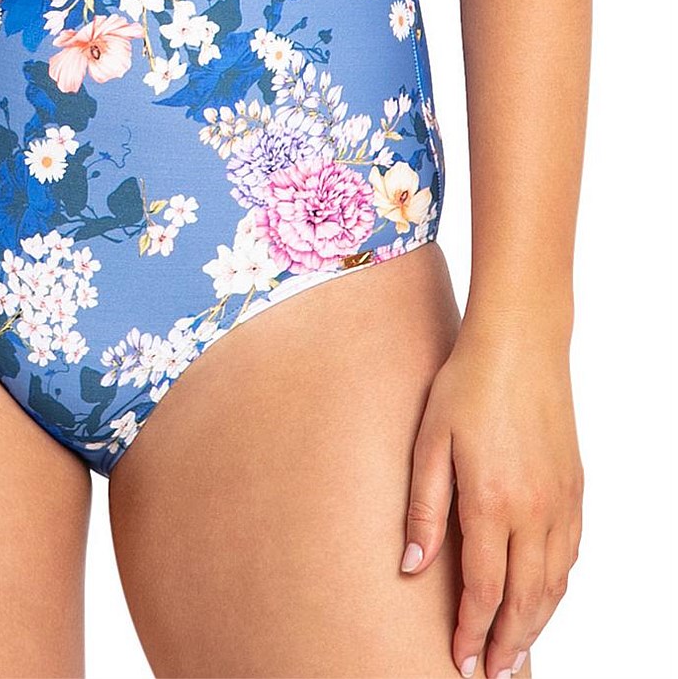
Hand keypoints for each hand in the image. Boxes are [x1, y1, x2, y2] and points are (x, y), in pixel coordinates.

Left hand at [400, 322, 583, 677]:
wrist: (521, 342)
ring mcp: (561, 501)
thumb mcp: (429, 440)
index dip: (472, 631)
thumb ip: (423, 507)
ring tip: (515, 650)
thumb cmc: (466, 383)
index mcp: (491, 502)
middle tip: (491, 673)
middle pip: (524, 599)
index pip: (483, 589)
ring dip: (535, 623)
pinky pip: (571, 555)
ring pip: (554, 584)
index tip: (461, 660)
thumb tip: (413, 565)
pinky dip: (557, 588)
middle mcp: (534, 511)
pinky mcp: (575, 489)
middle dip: (507, 643)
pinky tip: (542, 597)